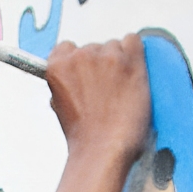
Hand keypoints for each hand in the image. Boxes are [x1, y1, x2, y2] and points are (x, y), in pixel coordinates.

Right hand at [46, 36, 150, 163]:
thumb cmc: (84, 137)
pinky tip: (133, 74)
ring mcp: (105, 56)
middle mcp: (79, 56)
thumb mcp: (61, 107)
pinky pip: (133, 41)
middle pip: (93, 47)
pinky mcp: (129, 60)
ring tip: (121, 91)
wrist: (103, 150)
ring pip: (115, 46)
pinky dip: (135, 55)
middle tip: (106, 91)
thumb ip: (65, 85)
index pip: (66, 48)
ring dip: (119, 62)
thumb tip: (75, 78)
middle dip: (100, 65)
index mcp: (57, 67)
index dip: (78, 63)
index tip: (85, 75)